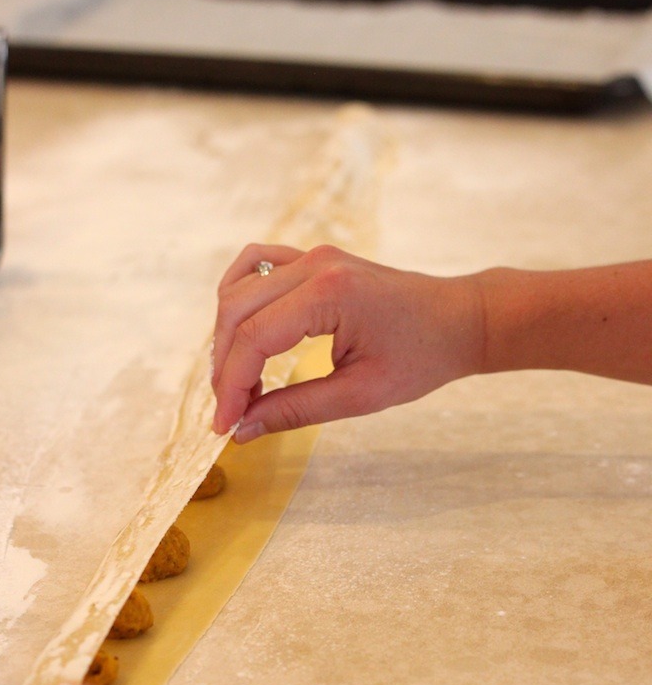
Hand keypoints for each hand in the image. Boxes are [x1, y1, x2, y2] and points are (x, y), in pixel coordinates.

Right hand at [212, 244, 483, 440]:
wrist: (460, 320)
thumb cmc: (423, 356)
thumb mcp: (360, 395)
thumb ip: (295, 410)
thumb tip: (243, 429)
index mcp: (329, 294)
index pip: (254, 338)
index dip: (231, 386)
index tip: (224, 425)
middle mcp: (314, 264)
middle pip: (236, 311)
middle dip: (225, 366)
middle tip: (232, 411)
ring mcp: (312, 255)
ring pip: (239, 289)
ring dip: (228, 336)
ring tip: (241, 381)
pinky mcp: (313, 259)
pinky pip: (256, 267)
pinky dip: (240, 300)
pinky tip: (243, 333)